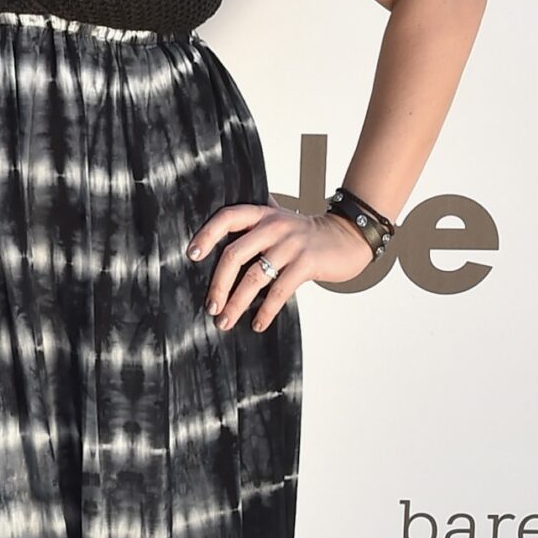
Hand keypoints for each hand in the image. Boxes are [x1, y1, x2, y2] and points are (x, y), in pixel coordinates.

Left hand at [189, 203, 374, 331]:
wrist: (345, 237)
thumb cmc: (304, 236)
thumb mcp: (278, 223)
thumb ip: (253, 230)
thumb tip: (215, 254)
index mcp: (262, 214)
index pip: (227, 217)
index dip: (207, 235)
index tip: (192, 256)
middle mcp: (273, 226)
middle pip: (235, 255)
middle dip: (218, 285)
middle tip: (211, 307)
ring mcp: (291, 244)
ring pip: (254, 277)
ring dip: (237, 303)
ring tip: (226, 321)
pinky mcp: (307, 263)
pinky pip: (280, 290)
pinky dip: (266, 311)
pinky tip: (257, 323)